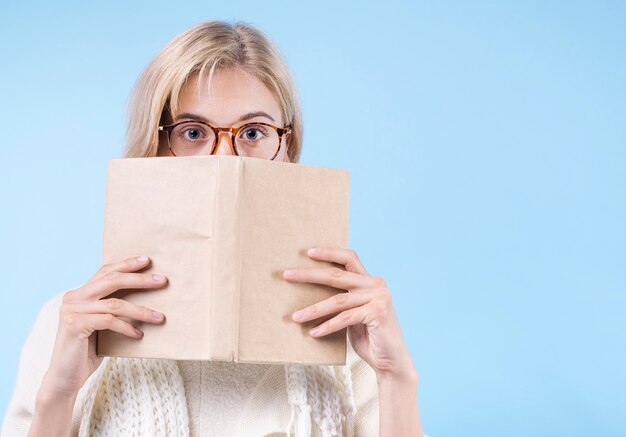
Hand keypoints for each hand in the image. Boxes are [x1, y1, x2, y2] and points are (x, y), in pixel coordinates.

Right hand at [40, 256, 167, 398]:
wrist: (65, 379)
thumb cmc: (88, 351)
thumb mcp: (102, 325)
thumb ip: (113, 309)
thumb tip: (147, 297)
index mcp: (79, 294)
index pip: (105, 272)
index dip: (126, 264)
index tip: (147, 260)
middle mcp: (73, 298)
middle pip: (111, 280)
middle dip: (139, 279)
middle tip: (162, 281)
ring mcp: (72, 311)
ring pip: (115, 304)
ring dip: (141, 311)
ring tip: (160, 317)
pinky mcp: (74, 326)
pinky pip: (109, 321)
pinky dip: (127, 327)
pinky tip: (139, 334)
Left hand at [283, 247, 416, 381]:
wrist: (392, 362)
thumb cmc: (369, 338)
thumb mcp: (353, 314)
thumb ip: (343, 300)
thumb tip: (311, 293)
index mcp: (370, 281)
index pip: (349, 258)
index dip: (329, 252)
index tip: (308, 252)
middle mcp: (376, 285)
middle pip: (337, 275)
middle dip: (309, 274)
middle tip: (287, 275)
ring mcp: (379, 297)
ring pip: (338, 300)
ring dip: (314, 309)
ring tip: (295, 317)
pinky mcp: (378, 313)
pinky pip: (345, 318)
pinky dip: (328, 326)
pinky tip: (313, 332)